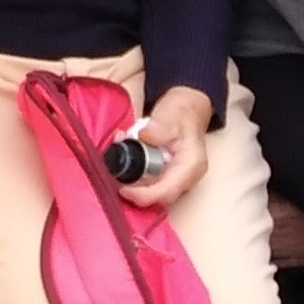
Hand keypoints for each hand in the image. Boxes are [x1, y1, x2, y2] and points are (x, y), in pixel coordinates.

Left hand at [116, 86, 213, 214]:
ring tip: (120, 144)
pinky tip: (124, 146)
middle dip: (131, 184)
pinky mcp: (162, 175)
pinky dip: (131, 168)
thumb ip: (160, 127)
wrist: (187, 108)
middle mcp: (184, 179)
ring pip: (146, 188)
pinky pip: (144, 179)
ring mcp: (173, 179)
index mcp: (190, 167)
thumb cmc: (183, 112)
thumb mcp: (172, 115)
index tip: (121, 187)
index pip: (165, 193)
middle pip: (154, 196)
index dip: (141, 195)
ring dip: (128, 174)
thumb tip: (145, 136)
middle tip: (113, 165)